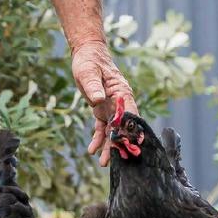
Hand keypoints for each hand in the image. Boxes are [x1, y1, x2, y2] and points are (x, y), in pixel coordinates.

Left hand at [72, 40, 137, 166]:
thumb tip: (99, 100)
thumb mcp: (88, 72)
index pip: (130, 115)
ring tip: (103, 163)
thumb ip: (94, 86)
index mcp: (122, 93)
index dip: (131, 130)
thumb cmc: (89, 61)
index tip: (130, 146)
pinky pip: (102, 127)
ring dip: (109, 146)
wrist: (86, 54)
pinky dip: (98, 138)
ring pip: (113, 130)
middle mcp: (120, 102)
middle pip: (122, 127)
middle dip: (119, 144)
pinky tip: (92, 150)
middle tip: (114, 161)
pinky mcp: (102, 109)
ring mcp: (111, 107)